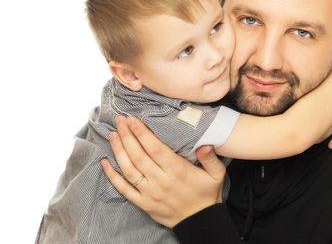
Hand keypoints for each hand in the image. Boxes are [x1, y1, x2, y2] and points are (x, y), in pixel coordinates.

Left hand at [100, 115, 225, 227]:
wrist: (200, 221)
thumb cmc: (207, 193)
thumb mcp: (217, 174)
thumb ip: (211, 158)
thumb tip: (205, 144)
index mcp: (177, 171)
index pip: (155, 148)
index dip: (141, 133)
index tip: (132, 119)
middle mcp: (161, 181)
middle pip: (138, 155)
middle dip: (127, 135)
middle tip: (119, 120)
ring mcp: (150, 193)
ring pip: (129, 169)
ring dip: (118, 150)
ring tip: (113, 134)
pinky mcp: (143, 203)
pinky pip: (124, 189)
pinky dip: (112, 176)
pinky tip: (104, 163)